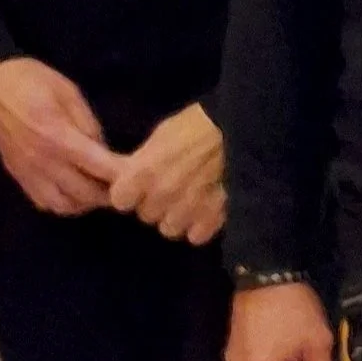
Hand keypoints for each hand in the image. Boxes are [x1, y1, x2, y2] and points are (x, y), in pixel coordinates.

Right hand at [0, 57, 122, 214]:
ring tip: (99, 192)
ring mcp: (28, 172)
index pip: (98, 166)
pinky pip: (43, 203)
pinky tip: (74, 192)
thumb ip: (88, 123)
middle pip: (83, 193)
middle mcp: (42, 161)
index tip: (138, 177)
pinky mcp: (18, 176)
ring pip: (63, 205)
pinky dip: (63, 204)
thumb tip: (104, 150)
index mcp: (57, 136)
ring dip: (85, 204)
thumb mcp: (69, 92)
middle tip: (123, 188)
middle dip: (108, 195)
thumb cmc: (33, 80)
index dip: (120, 175)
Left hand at [107, 103, 226, 243]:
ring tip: (190, 197)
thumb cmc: (198, 124)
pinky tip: (207, 207)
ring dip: (177, 216)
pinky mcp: (213, 221)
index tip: (136, 186)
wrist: (242, 129)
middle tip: (171, 186)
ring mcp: (188, 211)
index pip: (120, 201)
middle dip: (154, 203)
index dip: (128, 193)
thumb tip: (125, 176)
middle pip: (146, 215)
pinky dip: (200, 224)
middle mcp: (162, 196)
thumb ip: (141, 162)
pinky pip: (195, 236)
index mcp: (144, 172)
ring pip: (169, 229)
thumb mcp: (161, 135)